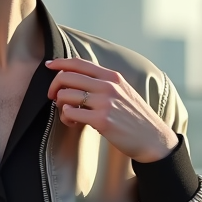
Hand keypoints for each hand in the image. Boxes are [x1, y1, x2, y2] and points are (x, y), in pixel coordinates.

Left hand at [45, 58, 178, 162]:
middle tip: (53, 98)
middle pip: (67, 77)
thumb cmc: (135, 117)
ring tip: (68, 115)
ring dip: (60, 105)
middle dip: (54, 87)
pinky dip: (66, 117)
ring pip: (65, 95)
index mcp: (112, 76)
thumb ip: (104, 83)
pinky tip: (73, 123)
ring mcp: (105, 102)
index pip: (79, 63)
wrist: (153, 139)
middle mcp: (108, 85)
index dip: (60, 62)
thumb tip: (77, 77)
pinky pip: (70, 113)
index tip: (48, 66)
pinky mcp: (101, 120)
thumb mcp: (123, 91)